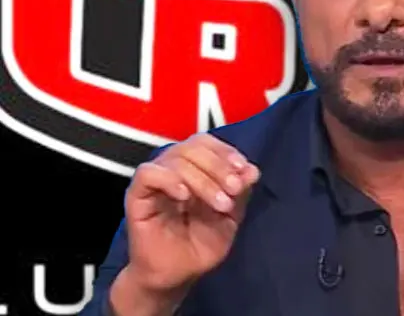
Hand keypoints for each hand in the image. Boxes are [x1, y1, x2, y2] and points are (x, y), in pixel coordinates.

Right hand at [121, 133, 259, 294]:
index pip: (206, 143)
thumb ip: (240, 193)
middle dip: (219, 166)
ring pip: (175, 159)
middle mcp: (173, 169)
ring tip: (219, 205)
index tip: (244, 169)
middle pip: (193, 147)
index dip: (225, 151)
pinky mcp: (136, 197)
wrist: (177, 276)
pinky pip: (148, 174)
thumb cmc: (200, 245)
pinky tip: (184, 196)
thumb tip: (252, 170)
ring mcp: (155, 181)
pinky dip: (169, 179)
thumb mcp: (231, 218)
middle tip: (234, 189)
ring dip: (203, 179)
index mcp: (195, 168)